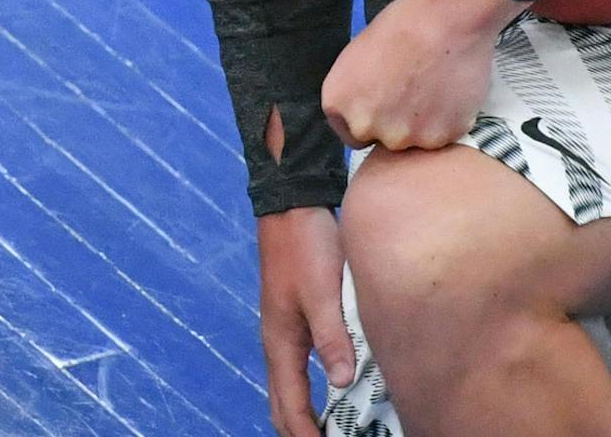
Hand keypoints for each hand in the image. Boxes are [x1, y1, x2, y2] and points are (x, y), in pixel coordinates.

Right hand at [255, 207, 355, 436]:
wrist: (291, 207)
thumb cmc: (305, 247)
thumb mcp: (322, 292)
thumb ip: (333, 337)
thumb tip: (342, 382)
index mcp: (280, 340)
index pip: (289, 404)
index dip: (306, 434)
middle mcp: (279, 341)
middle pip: (281, 402)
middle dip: (300, 429)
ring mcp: (286, 331)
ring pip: (290, 387)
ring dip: (306, 412)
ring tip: (336, 428)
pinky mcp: (297, 320)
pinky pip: (300, 369)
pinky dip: (314, 392)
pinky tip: (338, 391)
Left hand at [322, 0, 513, 150]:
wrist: (442, 22)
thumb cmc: (397, 29)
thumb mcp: (355, 60)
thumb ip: (356, 94)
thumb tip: (366, 110)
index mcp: (338, 104)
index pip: (351, 134)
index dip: (370, 120)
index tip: (384, 107)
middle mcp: (365, 126)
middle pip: (382, 140)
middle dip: (394, 124)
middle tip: (412, 95)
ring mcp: (403, 136)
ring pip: (414, 143)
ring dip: (422, 126)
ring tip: (433, 92)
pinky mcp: (439, 138)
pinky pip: (442, 138)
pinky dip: (447, 123)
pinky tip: (450, 95)